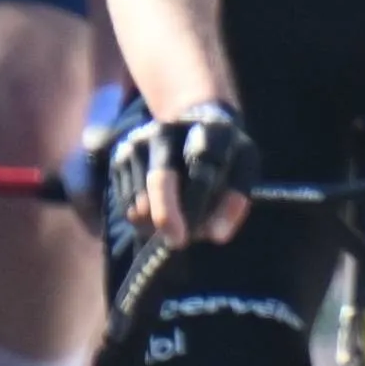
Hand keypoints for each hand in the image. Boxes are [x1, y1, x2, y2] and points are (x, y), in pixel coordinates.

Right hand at [119, 101, 256, 246]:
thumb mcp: (243, 170)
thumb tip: (216, 236)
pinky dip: (142, 221)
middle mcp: (168, 130)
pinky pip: (127, 204)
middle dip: (166, 215)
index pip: (203, 164)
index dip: (198, 200)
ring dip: (157, 224)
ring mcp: (140, 142)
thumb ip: (236, 201)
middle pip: (160, 179)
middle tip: (177, 242)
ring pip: (140, 199)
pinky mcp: (120, 156)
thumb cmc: (223, 155)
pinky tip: (160, 214)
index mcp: (209, 128)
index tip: (195, 232)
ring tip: (178, 224)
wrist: (193, 123)